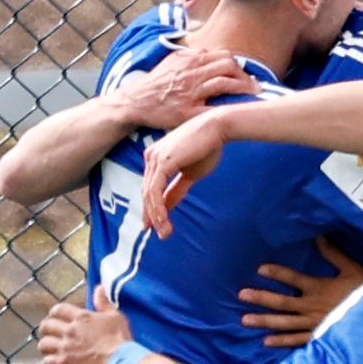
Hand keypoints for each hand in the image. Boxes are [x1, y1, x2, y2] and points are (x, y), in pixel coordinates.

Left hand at [38, 286, 135, 363]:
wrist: (122, 360)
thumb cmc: (121, 338)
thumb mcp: (115, 317)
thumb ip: (104, 303)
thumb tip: (99, 288)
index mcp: (81, 317)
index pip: (59, 309)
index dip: (54, 313)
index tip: (55, 317)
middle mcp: (70, 330)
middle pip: (47, 326)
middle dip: (46, 329)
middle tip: (49, 333)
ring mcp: (66, 346)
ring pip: (44, 344)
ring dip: (45, 346)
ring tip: (49, 349)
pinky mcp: (66, 362)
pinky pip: (48, 362)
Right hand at [111, 47, 254, 133]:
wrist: (134, 102)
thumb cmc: (155, 85)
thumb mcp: (171, 63)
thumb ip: (191, 57)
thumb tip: (209, 53)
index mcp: (189, 59)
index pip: (223, 56)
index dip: (239, 65)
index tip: (246, 75)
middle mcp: (190, 72)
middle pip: (228, 66)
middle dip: (246, 76)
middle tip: (256, 87)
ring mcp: (189, 91)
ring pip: (225, 83)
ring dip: (245, 89)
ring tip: (255, 96)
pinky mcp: (187, 111)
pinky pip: (215, 108)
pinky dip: (231, 109)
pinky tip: (241, 112)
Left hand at [140, 109, 236, 237]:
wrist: (216, 129)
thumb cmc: (207, 147)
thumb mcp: (190, 173)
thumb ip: (177, 188)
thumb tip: (168, 204)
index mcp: (155, 158)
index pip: (150, 187)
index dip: (152, 208)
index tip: (155, 225)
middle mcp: (150, 158)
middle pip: (146, 192)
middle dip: (152, 216)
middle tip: (159, 234)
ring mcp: (154, 159)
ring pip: (149, 194)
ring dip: (156, 216)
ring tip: (164, 232)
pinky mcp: (161, 163)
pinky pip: (155, 191)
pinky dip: (158, 208)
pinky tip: (163, 220)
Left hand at [239, 238, 362, 345]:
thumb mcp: (353, 270)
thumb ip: (334, 254)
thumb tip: (320, 235)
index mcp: (319, 287)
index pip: (293, 278)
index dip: (276, 273)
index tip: (259, 269)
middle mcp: (312, 306)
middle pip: (281, 302)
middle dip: (261, 298)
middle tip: (241, 295)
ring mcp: (314, 324)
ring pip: (284, 322)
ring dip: (264, 321)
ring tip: (245, 320)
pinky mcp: (320, 338)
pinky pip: (297, 340)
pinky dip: (282, 342)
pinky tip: (266, 341)